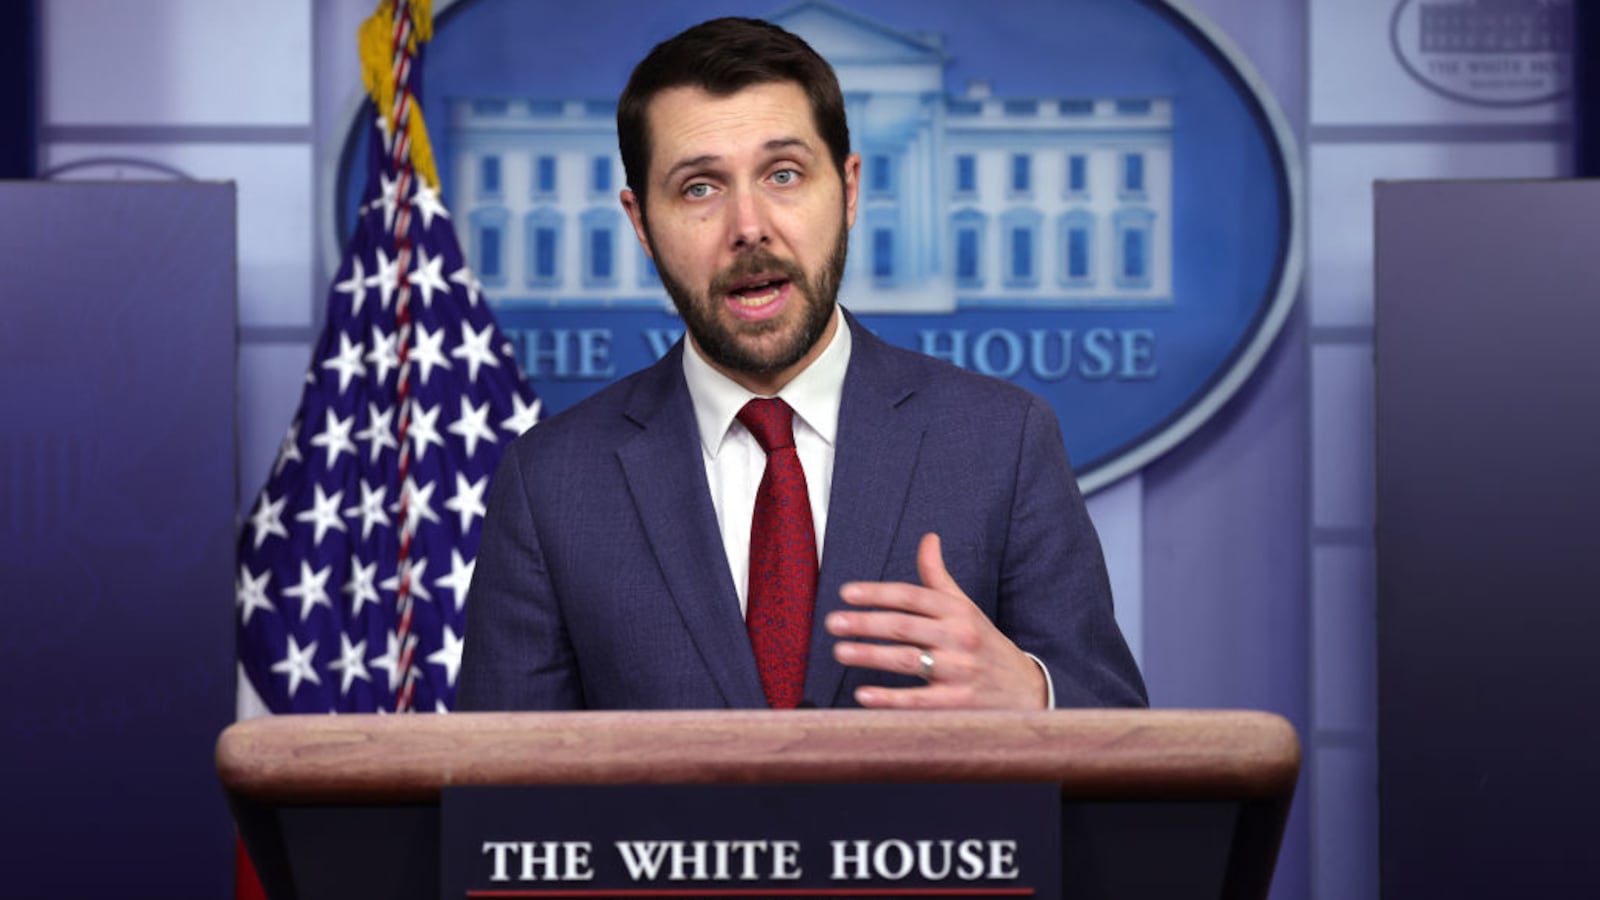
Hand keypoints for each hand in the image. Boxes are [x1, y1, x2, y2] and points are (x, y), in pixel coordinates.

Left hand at [825, 533, 1046, 708]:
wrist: (1027, 690)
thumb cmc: (984, 644)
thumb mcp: (966, 608)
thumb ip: (939, 578)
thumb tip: (928, 538)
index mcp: (958, 611)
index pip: (913, 596)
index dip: (879, 592)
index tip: (847, 592)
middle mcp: (959, 637)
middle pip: (905, 626)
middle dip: (866, 622)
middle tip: (832, 621)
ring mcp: (960, 671)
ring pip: (908, 660)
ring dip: (871, 655)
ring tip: (839, 650)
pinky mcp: (958, 702)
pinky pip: (919, 700)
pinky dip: (889, 698)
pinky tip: (862, 694)